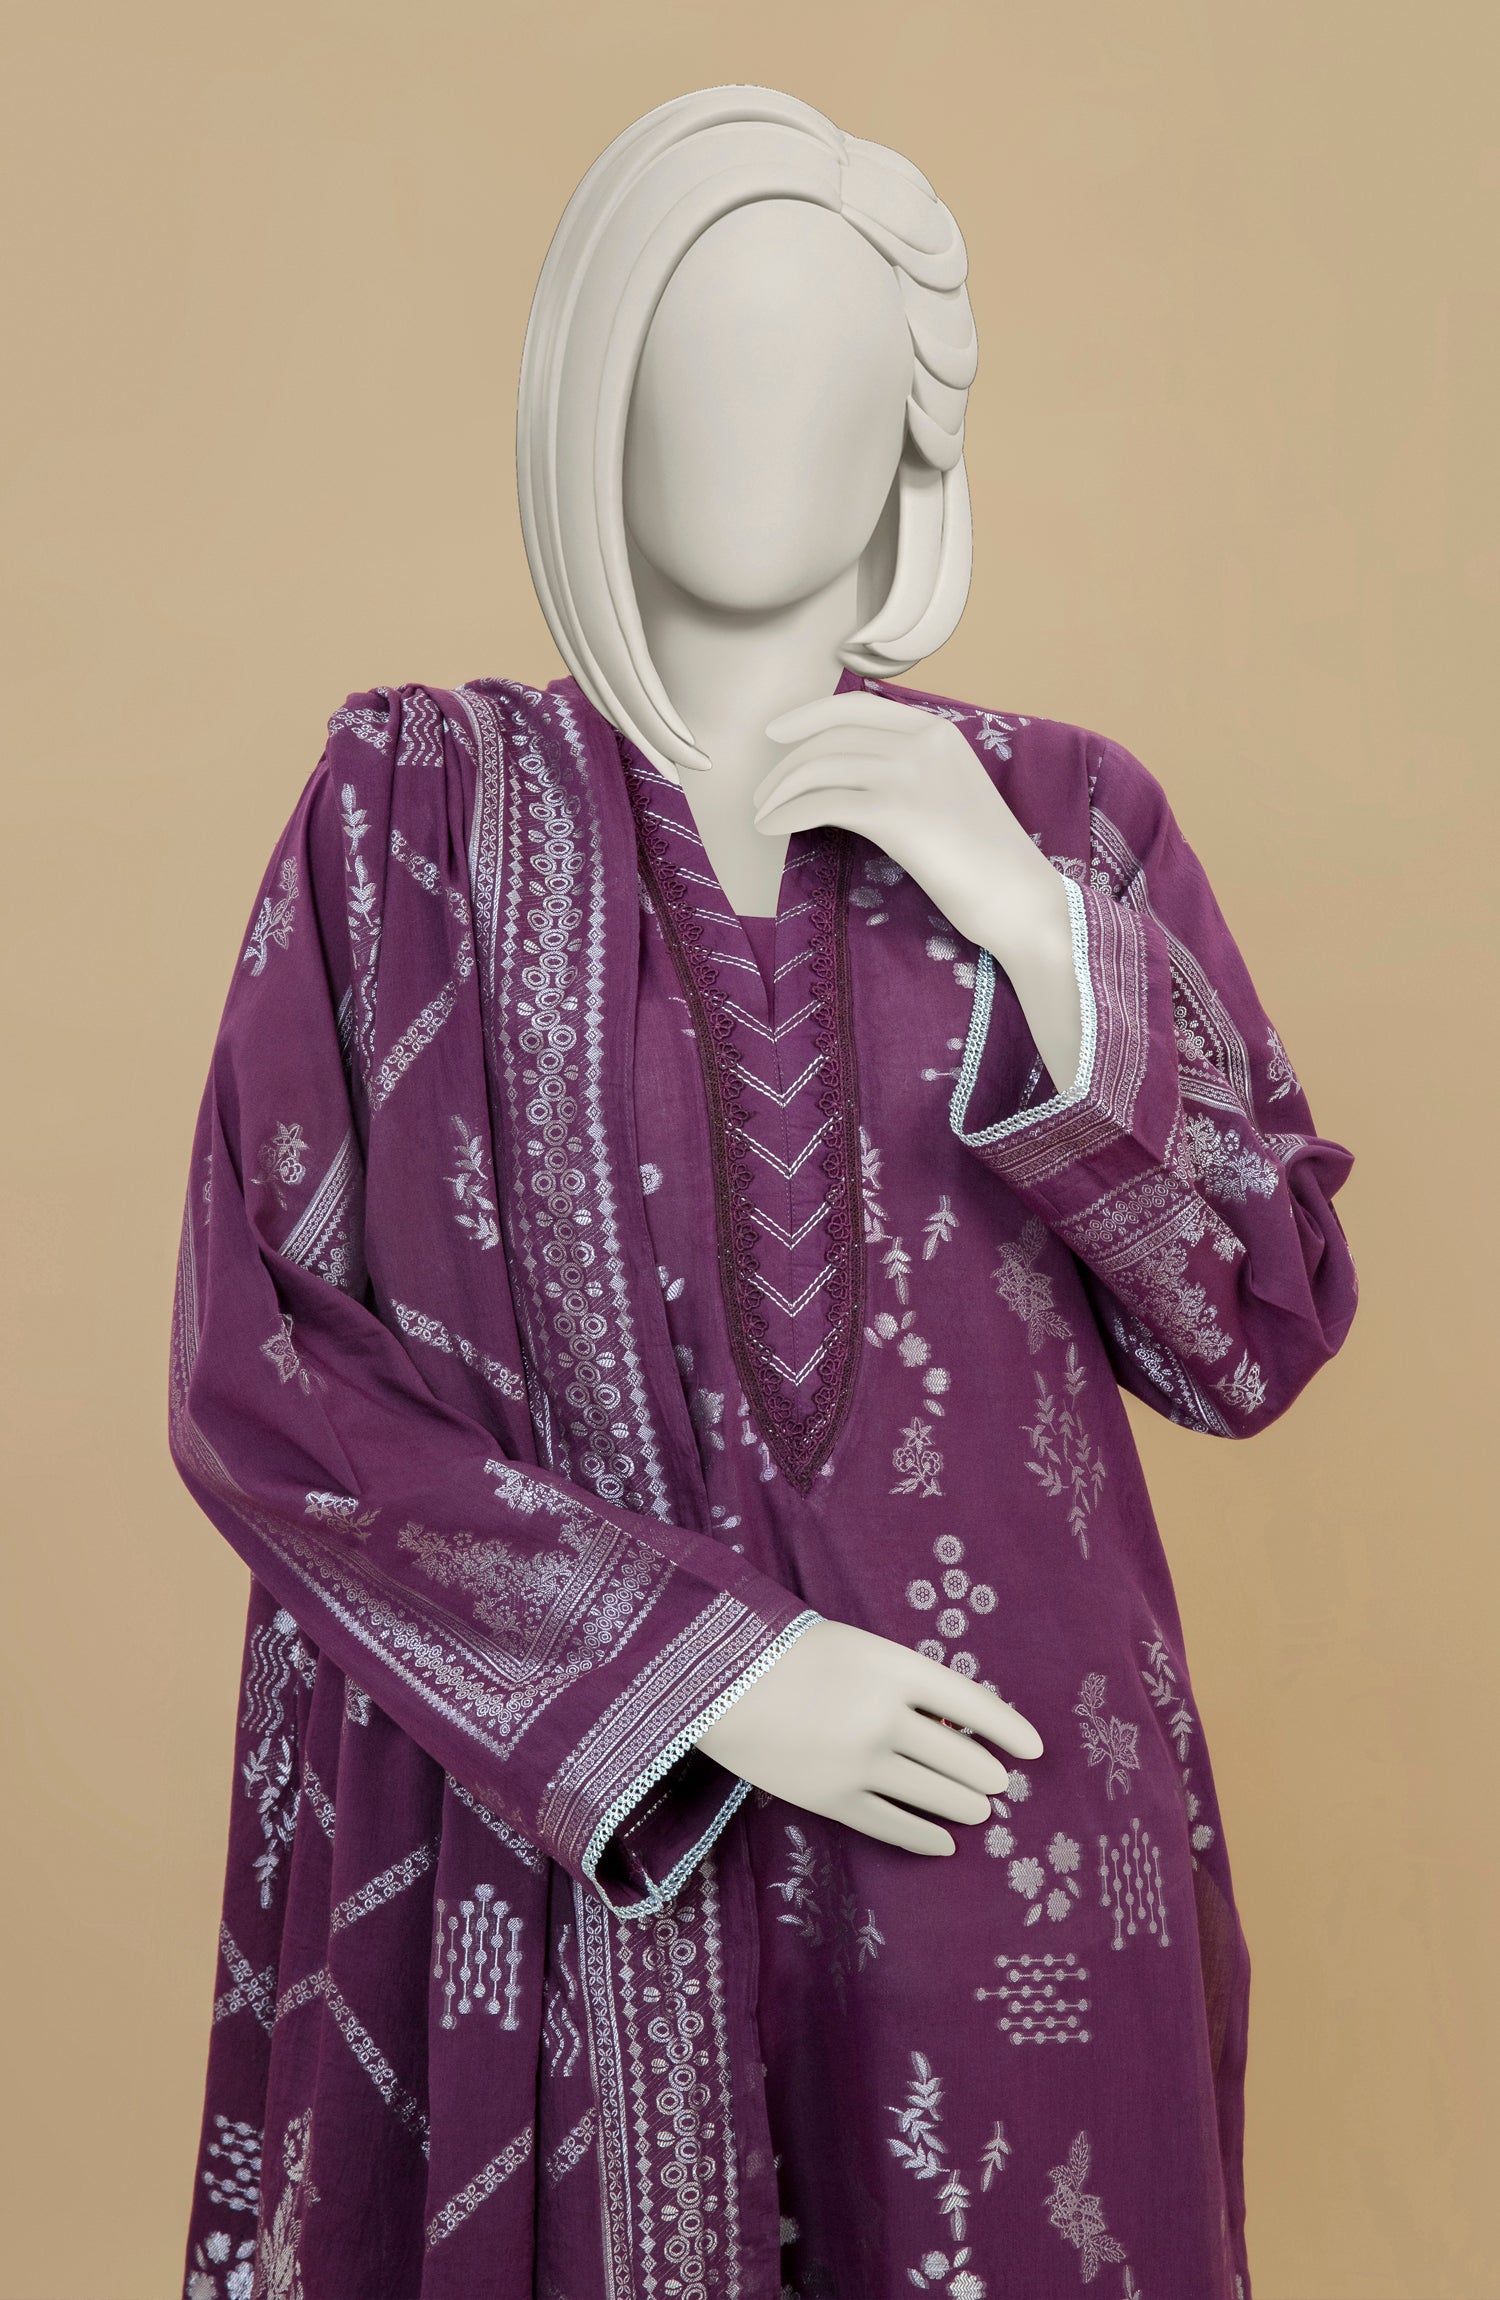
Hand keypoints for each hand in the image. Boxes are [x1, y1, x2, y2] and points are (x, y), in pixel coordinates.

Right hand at [692, 1617, 1044, 1855]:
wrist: (720, 1682)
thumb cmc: (792, 1654)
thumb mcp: (860, 1651)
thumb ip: (907, 1686)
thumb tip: (956, 1734)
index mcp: (895, 1668)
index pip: (973, 1704)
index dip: (1010, 1729)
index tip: (1035, 1751)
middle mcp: (885, 1717)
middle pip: (962, 1760)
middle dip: (988, 1776)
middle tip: (996, 1784)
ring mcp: (860, 1762)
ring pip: (938, 1796)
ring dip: (967, 1806)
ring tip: (978, 1810)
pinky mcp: (834, 1799)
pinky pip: (896, 1826)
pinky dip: (928, 1837)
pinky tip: (945, 1843)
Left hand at [754, 691, 1082, 1092]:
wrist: (1021, 899)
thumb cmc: (987, 861)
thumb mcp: (951, 794)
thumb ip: (912, 772)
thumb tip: (852, 773)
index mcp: (937, 731)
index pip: (856, 706)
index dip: (807, 715)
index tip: (775, 734)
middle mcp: (922, 742)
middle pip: (829, 737)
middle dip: (783, 764)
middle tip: (760, 794)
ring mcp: (909, 774)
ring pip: (818, 767)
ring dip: (778, 792)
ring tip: (761, 817)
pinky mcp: (896, 813)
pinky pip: (821, 803)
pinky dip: (787, 815)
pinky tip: (772, 831)